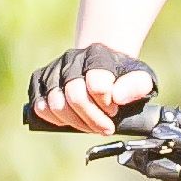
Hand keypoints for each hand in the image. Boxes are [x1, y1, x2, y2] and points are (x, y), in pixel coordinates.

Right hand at [25, 42, 156, 132]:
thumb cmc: (122, 77)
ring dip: (75, 123)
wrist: (104, 67)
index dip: (106, 104)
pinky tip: (71, 120)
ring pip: (55, 104)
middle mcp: (72, 58)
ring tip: (89, 125)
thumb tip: (117, 97)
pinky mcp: (39, 80)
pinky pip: (40, 106)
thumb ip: (136, 86)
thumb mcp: (141, 79)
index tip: (114, 109)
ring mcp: (54, 69)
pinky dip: (56, 119)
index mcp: (97, 54)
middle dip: (92, 120)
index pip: (97, 84)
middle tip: (105, 127)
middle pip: (74, 97)